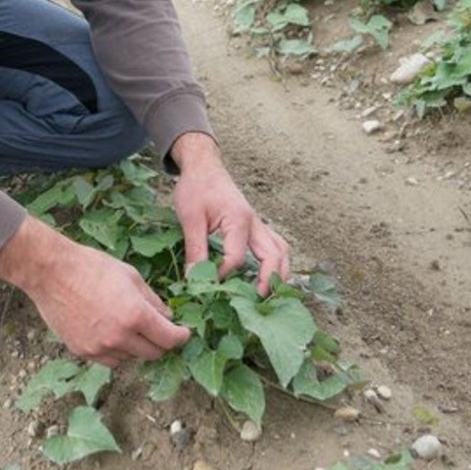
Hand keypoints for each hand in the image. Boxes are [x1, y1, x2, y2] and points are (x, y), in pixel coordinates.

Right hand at [0, 215, 189, 367]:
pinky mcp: (83, 352)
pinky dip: (116, 351)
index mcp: (135, 315)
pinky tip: (111, 332)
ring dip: (136, 347)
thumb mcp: (130, 276)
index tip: (183, 333)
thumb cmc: (92, 267)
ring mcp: (99, 347)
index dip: (181, 337)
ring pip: (131, 358)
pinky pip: (109, 360)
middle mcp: (119, 336)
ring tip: (128, 326)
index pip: (169, 339)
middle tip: (159, 330)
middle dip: (161, 343)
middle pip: (153, 353)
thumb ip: (152, 300)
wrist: (51, 272)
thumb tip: (168, 318)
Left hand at [169, 132, 289, 294]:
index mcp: (239, 220)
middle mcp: (255, 223)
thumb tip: (194, 279)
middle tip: (258, 303)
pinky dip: (276, 263)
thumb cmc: (196, 188)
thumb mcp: (190, 218)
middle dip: (269, 280)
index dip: (223, 275)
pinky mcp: (255, 226)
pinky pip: (274, 245)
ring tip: (269, 295)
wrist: (203, 167)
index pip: (237, 257)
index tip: (207, 284)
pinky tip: (267, 278)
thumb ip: (195, 249)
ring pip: (281, 250)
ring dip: (279, 272)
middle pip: (274, 255)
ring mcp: (258, 224)